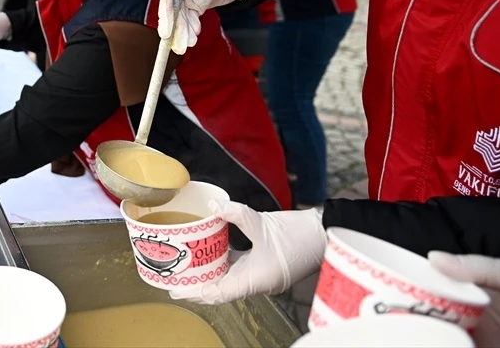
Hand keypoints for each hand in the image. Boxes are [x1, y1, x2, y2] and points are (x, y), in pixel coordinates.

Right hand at [154, 0, 257, 53]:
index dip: (166, 12)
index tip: (166, 30)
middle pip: (171, 8)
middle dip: (174, 27)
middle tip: (177, 44)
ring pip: (180, 16)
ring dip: (182, 32)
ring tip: (186, 44)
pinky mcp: (193, 5)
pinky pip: (189, 19)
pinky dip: (190, 28)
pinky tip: (194, 36)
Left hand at [169, 202, 324, 304]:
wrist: (325, 234)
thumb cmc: (299, 235)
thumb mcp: (263, 222)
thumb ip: (236, 214)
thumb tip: (214, 205)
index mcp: (255, 280)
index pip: (218, 293)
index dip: (196, 292)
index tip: (176, 290)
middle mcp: (256, 282)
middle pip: (220, 289)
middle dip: (197, 286)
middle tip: (174, 279)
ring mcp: (260, 275)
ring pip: (228, 278)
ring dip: (208, 274)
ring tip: (187, 268)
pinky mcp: (263, 265)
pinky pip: (238, 267)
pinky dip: (223, 262)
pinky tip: (209, 252)